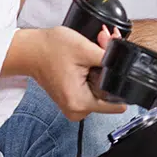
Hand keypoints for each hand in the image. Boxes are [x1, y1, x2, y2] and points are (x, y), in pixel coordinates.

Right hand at [7, 26, 130, 121]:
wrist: (30, 50)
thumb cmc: (50, 49)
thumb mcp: (85, 49)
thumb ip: (110, 58)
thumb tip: (125, 62)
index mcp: (80, 103)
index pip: (117, 102)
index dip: (120, 80)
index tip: (112, 63)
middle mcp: (78, 110)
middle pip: (109, 91)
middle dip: (108, 68)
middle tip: (101, 46)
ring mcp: (75, 106)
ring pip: (102, 88)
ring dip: (101, 68)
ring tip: (92, 50)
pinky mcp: (74, 100)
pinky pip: (93, 88)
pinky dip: (93, 72)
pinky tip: (87, 59)